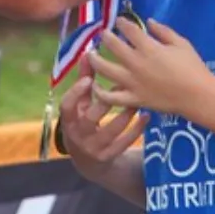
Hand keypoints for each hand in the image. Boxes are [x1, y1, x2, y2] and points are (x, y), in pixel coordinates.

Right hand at [58, 53, 146, 178]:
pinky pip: (124, 143)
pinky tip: (146, 116)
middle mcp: (78, 135)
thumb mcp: (80, 104)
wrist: (88, 160)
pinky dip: (136, 129)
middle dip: (107, 102)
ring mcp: (93, 148)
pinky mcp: (108, 156)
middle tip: (121, 86)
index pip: (67, 106)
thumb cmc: (84, 120)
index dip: (76, 93)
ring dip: (126, 114)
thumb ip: (83, 80)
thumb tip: (87, 53)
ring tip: (138, 100)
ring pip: (111, 130)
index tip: (89, 79)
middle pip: (91, 118)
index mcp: (68, 119)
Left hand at [86, 18, 214, 118]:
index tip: (119, 20)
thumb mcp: (181, 43)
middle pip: (113, 45)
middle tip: (103, 34)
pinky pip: (111, 97)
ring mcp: (133, 82)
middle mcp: (137, 63)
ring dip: (95, 60)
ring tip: (91, 54)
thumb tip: (147, 21)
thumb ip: (162, 31)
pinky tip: (94, 85)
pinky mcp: (133, 99)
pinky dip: (100, 92)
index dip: (121, 22)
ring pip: (105, 69)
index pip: (128, 29)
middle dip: (106, 36)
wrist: (198, 96)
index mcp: (149, 47)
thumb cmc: (193, 67)